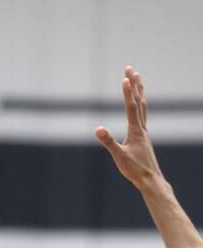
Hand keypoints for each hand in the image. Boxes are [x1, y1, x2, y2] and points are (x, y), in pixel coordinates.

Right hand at [96, 67, 165, 190]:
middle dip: (134, 85)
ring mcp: (143, 132)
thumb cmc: (134, 169)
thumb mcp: (119, 156)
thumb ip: (108, 142)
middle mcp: (142, 128)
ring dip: (139, 92)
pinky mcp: (142, 137)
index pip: (131, 107)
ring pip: (142, 107)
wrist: (150, 179)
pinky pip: (141, 115)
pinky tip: (137, 105)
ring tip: (136, 79)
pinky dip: (139, 105)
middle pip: (139, 101)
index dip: (128, 92)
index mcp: (136, 130)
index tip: (125, 77)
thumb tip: (97, 129)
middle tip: (130, 69)